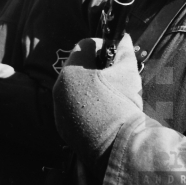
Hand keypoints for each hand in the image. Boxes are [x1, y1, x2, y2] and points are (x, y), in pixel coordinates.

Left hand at [53, 34, 142, 167]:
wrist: (119, 146)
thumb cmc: (122, 105)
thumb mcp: (127, 73)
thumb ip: (125, 52)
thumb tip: (125, 38)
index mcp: (72, 70)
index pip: (83, 45)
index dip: (99, 44)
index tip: (111, 52)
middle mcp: (59, 86)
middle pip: (75, 66)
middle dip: (92, 65)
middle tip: (110, 72)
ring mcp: (58, 107)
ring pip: (71, 87)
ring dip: (86, 85)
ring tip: (106, 93)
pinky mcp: (61, 126)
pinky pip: (69, 107)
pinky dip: (81, 104)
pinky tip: (99, 111)